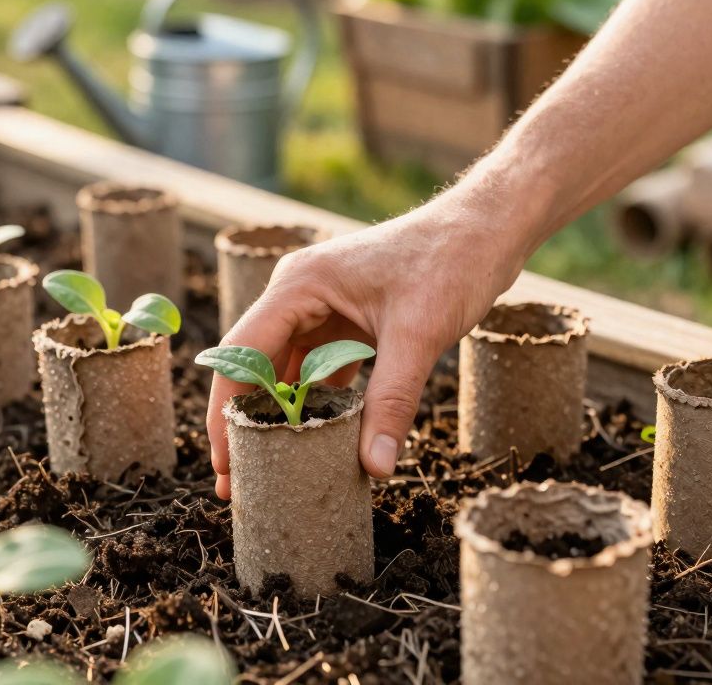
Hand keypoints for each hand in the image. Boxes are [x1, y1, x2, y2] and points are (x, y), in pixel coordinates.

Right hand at [205, 186, 534, 498]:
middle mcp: (299, 294)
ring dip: (281, 419)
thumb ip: (392, 401)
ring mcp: (322, 307)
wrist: (488, 227)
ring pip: (288, 373)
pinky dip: (319, 405)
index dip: (227, 413)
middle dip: (245, 424)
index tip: (223, 464)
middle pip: (257, 367)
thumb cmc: (451, 260)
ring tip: (268, 472)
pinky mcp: (348, 321)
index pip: (244, 356)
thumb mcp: (419, 335)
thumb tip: (375, 467)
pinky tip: (317, 443)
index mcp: (299, 285)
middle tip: (234, 484)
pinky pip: (321, 370)